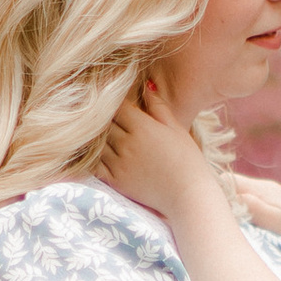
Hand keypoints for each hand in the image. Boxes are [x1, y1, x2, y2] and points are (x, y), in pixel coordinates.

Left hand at [98, 79, 215, 221]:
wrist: (189, 195)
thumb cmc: (187, 160)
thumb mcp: (176, 128)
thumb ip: (158, 106)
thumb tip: (146, 85)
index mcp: (142, 126)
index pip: (117, 107)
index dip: (115, 104)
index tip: (115, 103)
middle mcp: (127, 143)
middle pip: (104, 123)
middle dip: (104, 119)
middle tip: (103, 118)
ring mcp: (119, 163)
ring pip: (97, 143)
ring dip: (97, 138)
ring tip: (98, 135)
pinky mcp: (115, 181)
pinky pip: (94, 165)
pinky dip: (92, 158)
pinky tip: (95, 155)